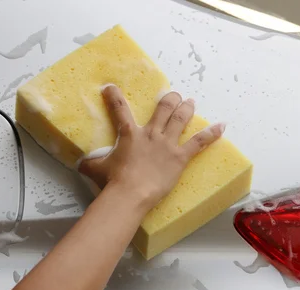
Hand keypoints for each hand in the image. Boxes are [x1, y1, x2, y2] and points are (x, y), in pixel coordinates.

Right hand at [78, 85, 224, 210]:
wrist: (130, 193)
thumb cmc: (113, 181)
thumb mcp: (95, 169)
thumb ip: (89, 163)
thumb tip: (78, 164)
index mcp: (130, 134)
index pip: (119, 109)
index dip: (114, 96)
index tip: (111, 87)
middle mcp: (151, 134)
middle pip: (162, 109)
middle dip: (169, 99)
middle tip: (173, 95)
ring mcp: (167, 144)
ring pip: (180, 119)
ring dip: (186, 108)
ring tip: (190, 102)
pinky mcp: (180, 156)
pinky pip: (199, 142)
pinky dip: (211, 134)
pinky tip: (222, 126)